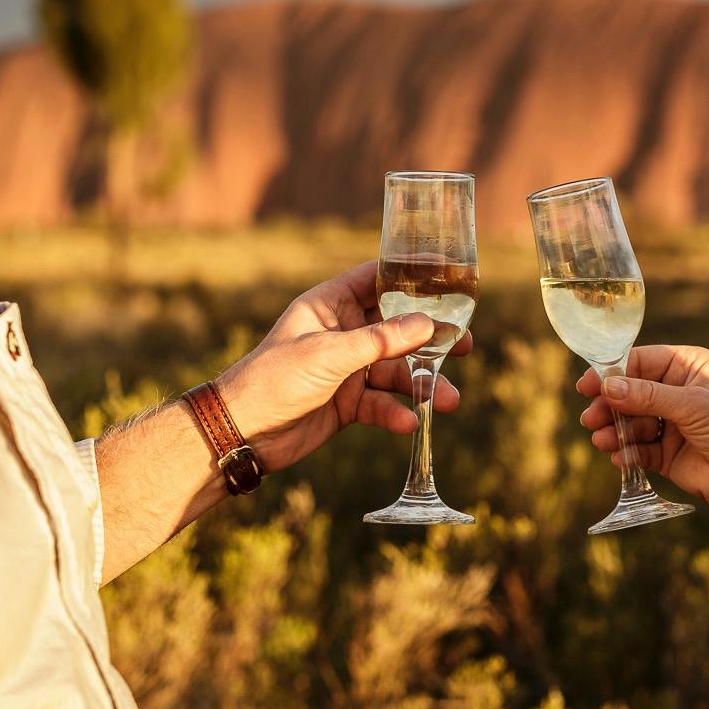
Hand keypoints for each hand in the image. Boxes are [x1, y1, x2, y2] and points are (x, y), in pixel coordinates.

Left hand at [214, 261, 471, 473]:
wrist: (242, 432)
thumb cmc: (275, 379)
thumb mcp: (330, 354)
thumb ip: (380, 340)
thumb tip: (427, 323)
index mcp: (328, 305)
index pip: (375, 280)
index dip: (410, 277)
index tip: (448, 277)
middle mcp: (341, 332)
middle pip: (395, 328)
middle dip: (430, 339)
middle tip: (465, 343)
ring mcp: (345, 368)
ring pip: (394, 370)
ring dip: (421, 384)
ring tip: (447, 400)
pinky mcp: (346, 402)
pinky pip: (380, 403)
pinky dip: (395, 412)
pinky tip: (409, 422)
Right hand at [576, 345, 708, 512]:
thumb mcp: (691, 405)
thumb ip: (647, 396)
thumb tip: (608, 387)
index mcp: (686, 366)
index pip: (640, 362)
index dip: (612, 373)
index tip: (588, 385)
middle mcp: (675, 391)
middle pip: (629, 393)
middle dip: (610, 406)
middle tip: (592, 418)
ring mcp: (669, 422)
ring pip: (629, 422)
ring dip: (614, 431)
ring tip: (602, 440)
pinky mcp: (664, 452)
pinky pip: (637, 448)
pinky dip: (626, 452)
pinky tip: (620, 457)